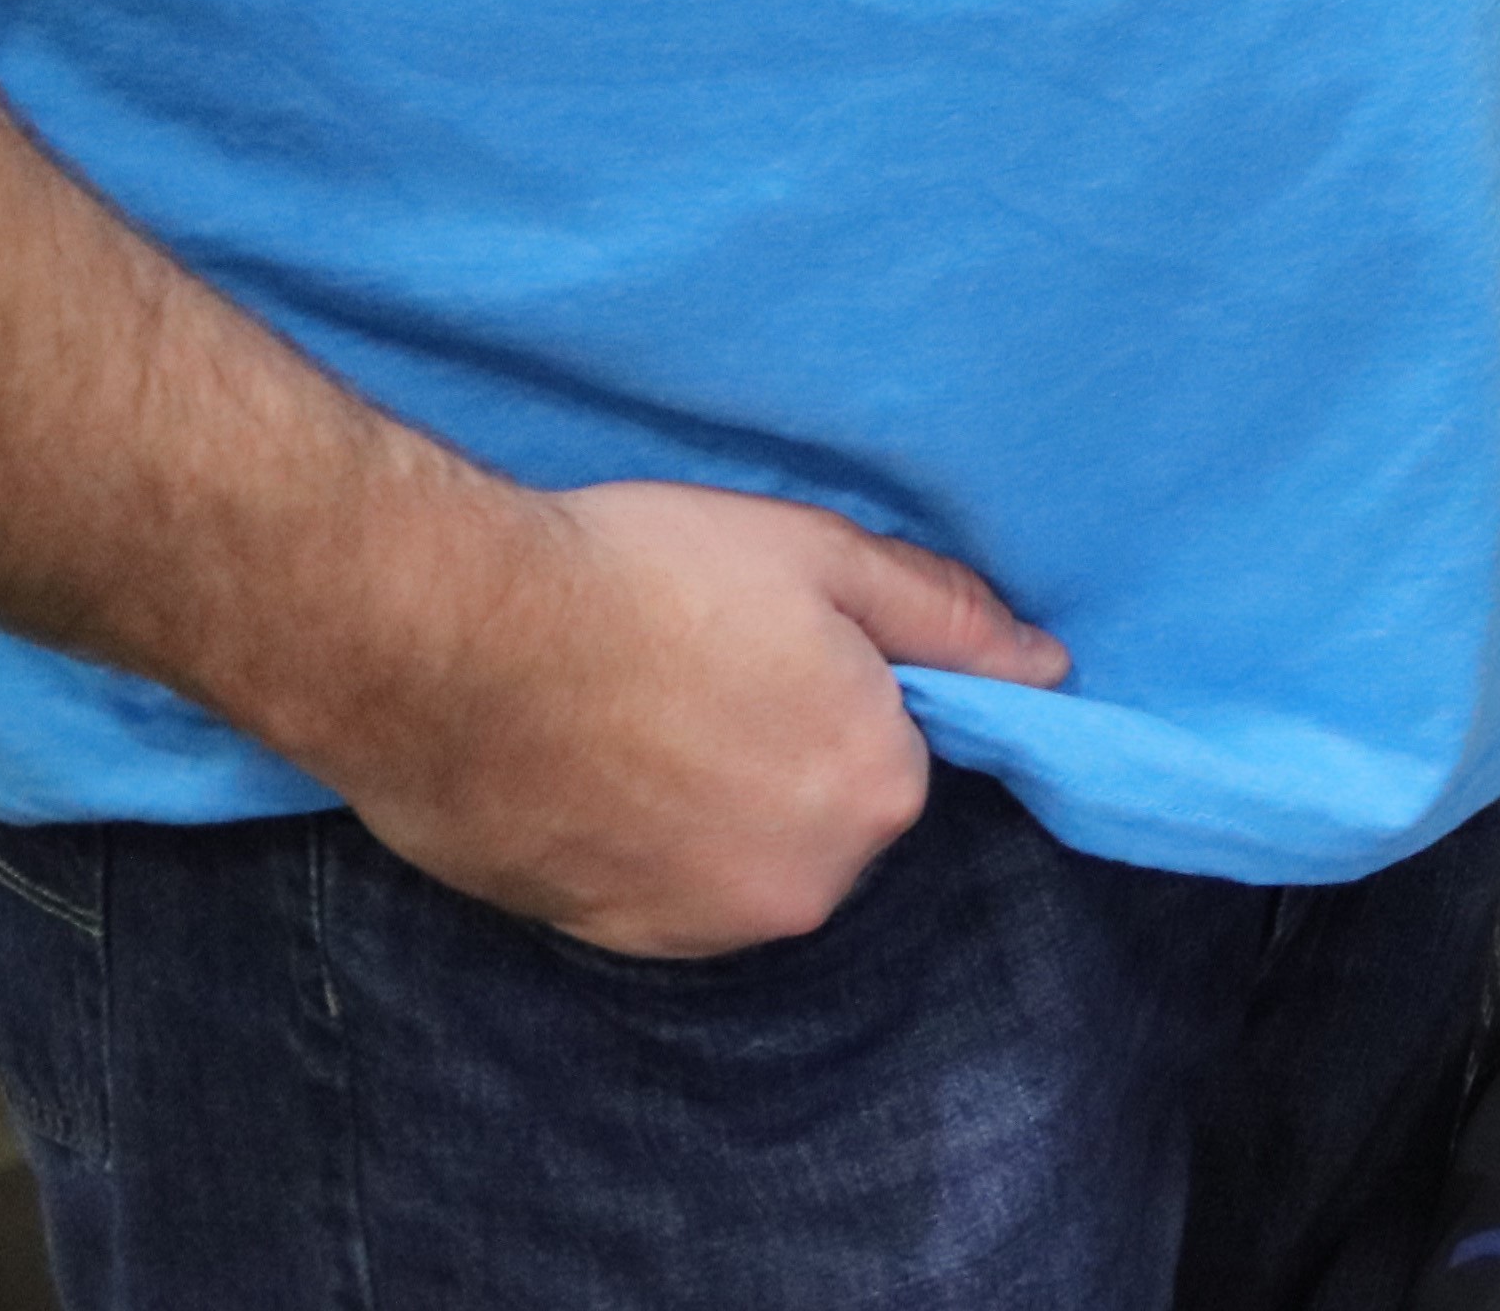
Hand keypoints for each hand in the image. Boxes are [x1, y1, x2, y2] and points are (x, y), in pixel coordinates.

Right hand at [302, 479, 1060, 958]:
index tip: (755, 639)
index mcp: (876, 790)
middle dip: (775, 752)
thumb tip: (1050, 666)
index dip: (830, 683)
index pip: (892, 747)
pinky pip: (661, 893)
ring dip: (706, 805)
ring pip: (742, 858)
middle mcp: (807, 888)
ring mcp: (701, 927)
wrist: (449, 639)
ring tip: (630, 715)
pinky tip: (589, 770)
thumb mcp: (822, 557)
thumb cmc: (641, 577)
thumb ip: (949, 621)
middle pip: (821, 815)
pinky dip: (641, 845)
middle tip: (688, 670)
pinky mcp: (608, 941)